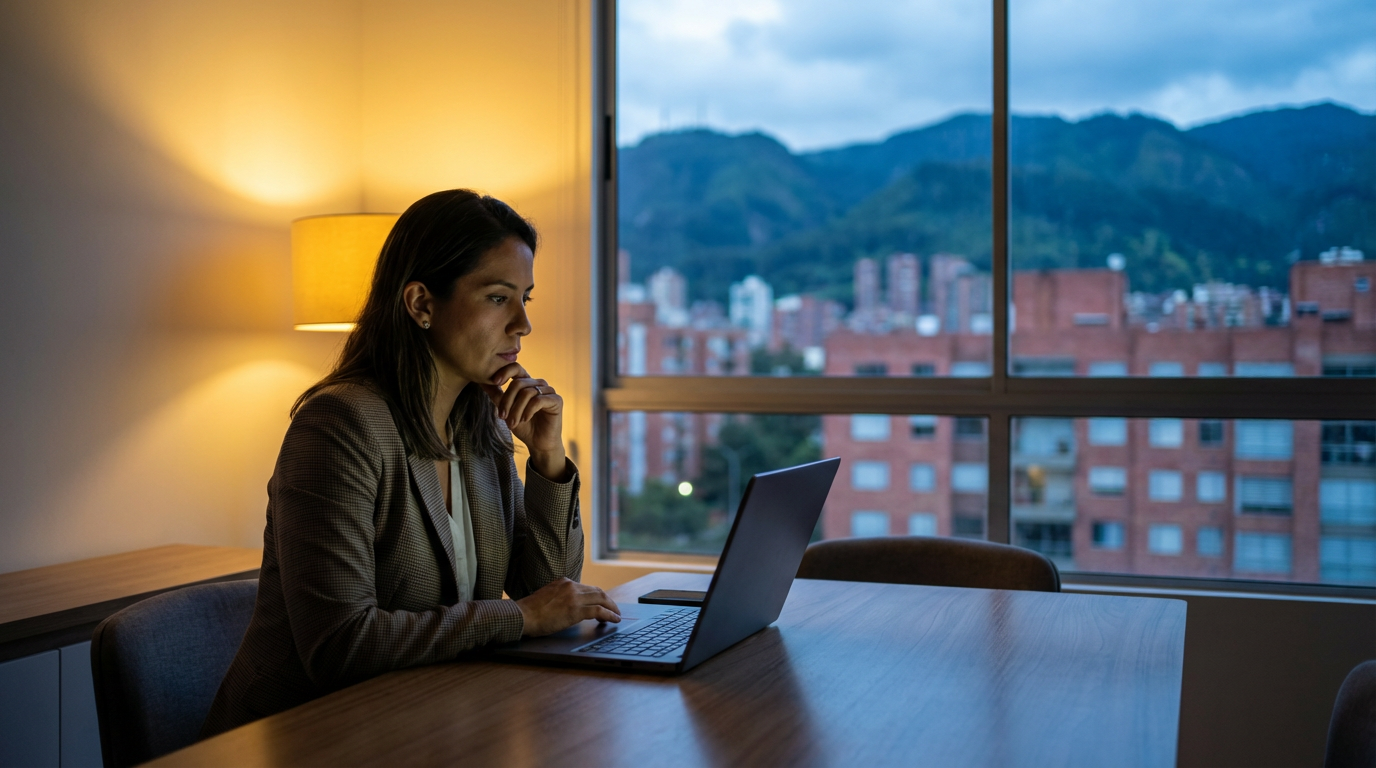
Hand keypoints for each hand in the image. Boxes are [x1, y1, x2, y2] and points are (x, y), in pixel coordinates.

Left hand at [481, 363, 565, 478]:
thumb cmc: (524, 426)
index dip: (505, 372)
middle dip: (507, 401)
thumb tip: (481, 381)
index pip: (516, 368)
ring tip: (512, 423)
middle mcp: (538, 384)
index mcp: (527, 383)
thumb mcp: (506, 410)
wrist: (538, 443)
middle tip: (501, 417)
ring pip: (527, 393)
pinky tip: (525, 419)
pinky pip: (538, 400)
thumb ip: (496, 395)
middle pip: (518, 383)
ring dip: (516, 410)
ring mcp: (549, 391)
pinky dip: (528, 411)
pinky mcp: (557, 400)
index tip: (495, 382)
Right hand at [515, 578, 620, 636]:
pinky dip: (609, 615)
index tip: (603, 603)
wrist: (522, 616)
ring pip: (601, 599)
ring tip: (617, 615)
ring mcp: (574, 597)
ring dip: (612, 608)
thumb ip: (559, 597)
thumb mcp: (547, 596)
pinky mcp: (576, 610)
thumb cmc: (530, 611)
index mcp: (563, 582)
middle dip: (609, 600)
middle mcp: (571, 586)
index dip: (597, 596)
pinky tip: (614, 620)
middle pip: (597, 591)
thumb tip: (568, 607)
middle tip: (615, 609)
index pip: (586, 587)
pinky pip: (599, 611)